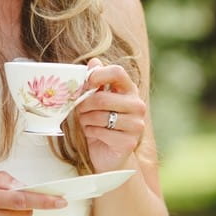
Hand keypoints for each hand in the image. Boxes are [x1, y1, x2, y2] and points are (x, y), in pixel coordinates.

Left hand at [75, 58, 145, 172]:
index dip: (97, 75)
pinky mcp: (129, 141)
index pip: (117, 72)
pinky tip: (93, 134)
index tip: (86, 84)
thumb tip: (94, 61)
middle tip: (79, 110)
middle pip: (102, 97)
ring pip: (100, 116)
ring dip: (85, 119)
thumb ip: (95, 82)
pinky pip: (100, 131)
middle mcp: (137, 105)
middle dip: (84, 105)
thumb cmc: (100, 124)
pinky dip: (90, 132)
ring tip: (86, 122)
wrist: (108, 154)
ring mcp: (136, 124)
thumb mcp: (95, 101)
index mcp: (129, 90)